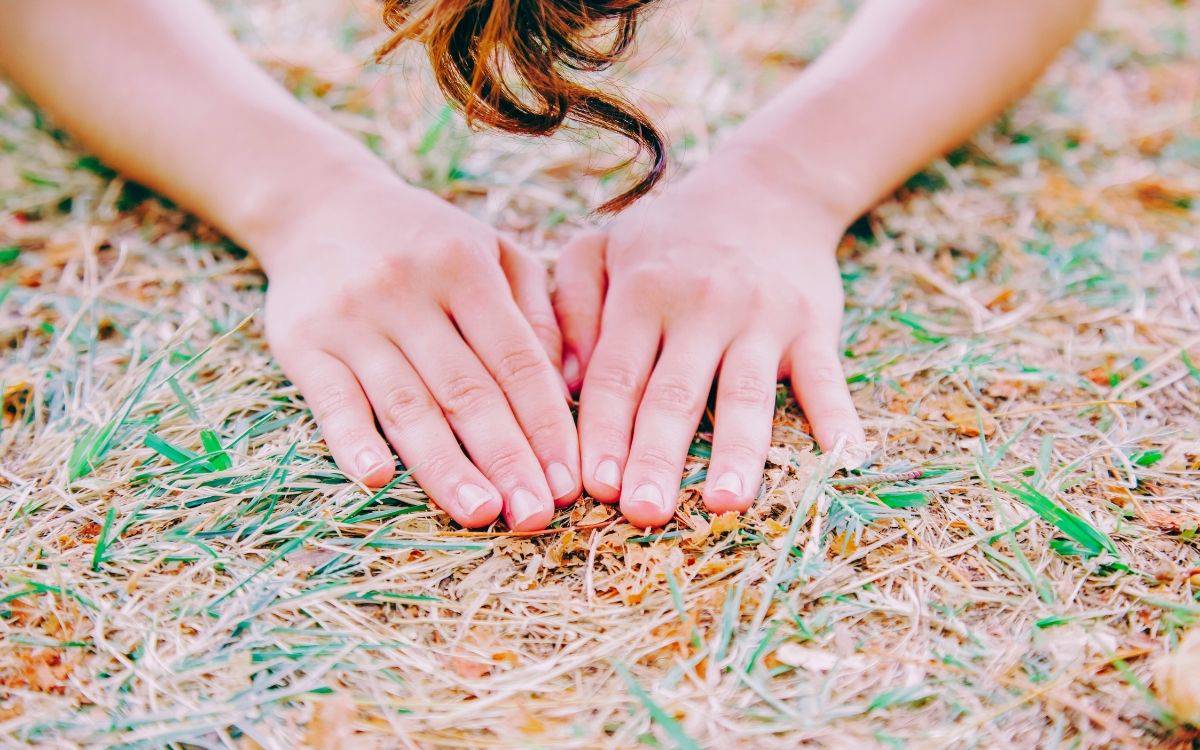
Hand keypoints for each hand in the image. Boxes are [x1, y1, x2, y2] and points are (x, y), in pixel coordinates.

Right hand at [260, 176, 579, 530]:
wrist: (319, 204)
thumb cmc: (427, 241)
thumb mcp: (492, 250)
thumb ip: (537, 309)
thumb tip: (570, 384)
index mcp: (465, 268)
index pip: (516, 359)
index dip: (545, 424)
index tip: (568, 480)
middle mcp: (410, 292)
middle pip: (466, 391)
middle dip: (506, 458)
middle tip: (535, 515)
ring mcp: (353, 319)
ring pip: (406, 404)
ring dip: (444, 465)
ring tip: (480, 513)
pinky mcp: (302, 343)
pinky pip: (331, 398)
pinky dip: (352, 438)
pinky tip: (375, 478)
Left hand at [553, 155, 865, 527]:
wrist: (768, 188)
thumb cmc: (670, 234)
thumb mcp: (605, 247)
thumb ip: (570, 306)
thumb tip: (558, 382)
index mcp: (644, 291)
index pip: (617, 374)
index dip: (603, 431)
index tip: (591, 485)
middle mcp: (703, 305)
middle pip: (676, 394)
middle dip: (657, 456)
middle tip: (641, 513)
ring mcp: (763, 317)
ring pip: (747, 394)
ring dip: (739, 452)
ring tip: (726, 503)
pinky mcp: (813, 325)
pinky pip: (826, 377)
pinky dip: (838, 417)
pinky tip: (843, 458)